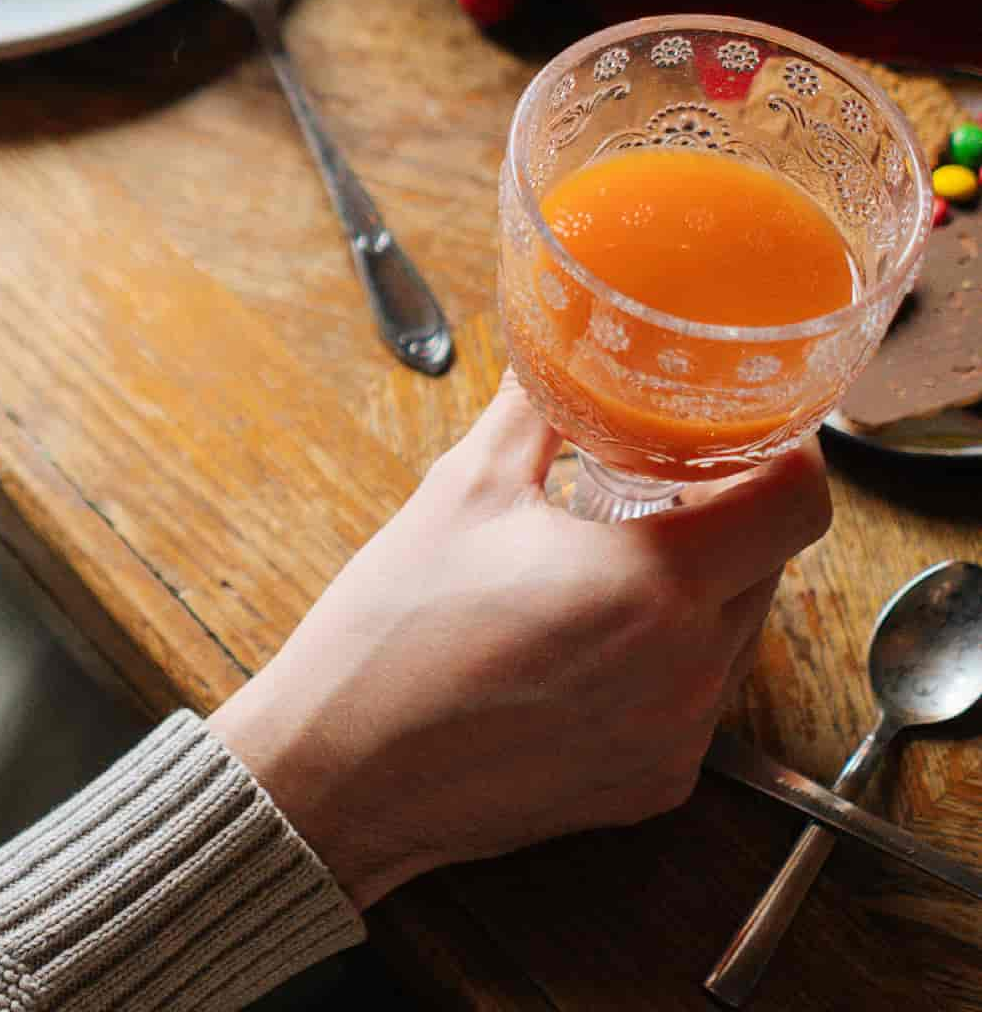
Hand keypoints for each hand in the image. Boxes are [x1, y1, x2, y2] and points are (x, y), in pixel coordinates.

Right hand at [208, 377, 830, 909]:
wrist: (338, 774)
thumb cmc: (389, 637)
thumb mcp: (459, 493)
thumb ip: (536, 411)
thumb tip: (563, 350)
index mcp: (650, 581)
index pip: (797, 504)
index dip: (784, 458)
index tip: (743, 440)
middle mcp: (686, 667)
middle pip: (766, 566)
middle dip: (723, 522)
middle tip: (651, 495)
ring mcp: (676, 736)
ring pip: (732, 636)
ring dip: (694, 594)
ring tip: (602, 575)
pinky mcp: (654, 784)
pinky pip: (693, 704)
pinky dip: (661, 667)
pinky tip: (579, 653)